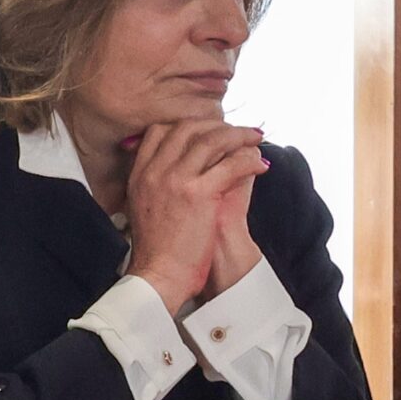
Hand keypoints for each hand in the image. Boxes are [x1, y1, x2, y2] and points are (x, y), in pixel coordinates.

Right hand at [125, 119, 266, 315]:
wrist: (158, 275)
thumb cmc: (159, 247)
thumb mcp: (144, 205)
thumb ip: (156, 181)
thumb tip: (181, 164)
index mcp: (139, 173)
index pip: (160, 131)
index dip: (189, 125)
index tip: (211, 129)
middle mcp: (154, 171)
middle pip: (188, 128)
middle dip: (218, 125)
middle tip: (240, 132)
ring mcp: (174, 179)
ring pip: (212, 140)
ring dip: (240, 136)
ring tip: (256, 139)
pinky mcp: (197, 193)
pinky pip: (231, 164)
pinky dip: (250, 160)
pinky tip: (261, 166)